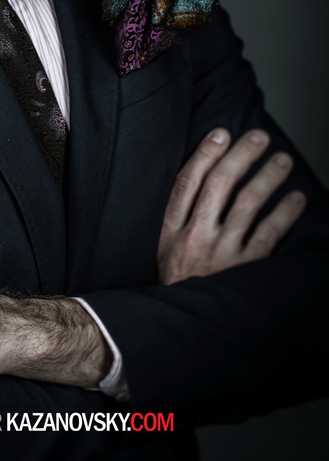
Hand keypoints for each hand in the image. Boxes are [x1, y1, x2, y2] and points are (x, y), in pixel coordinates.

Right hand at [158, 128, 306, 284]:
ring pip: (248, 204)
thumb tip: (203, 175)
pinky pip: (269, 234)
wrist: (185, 326)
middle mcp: (194, 238)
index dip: (205, 154)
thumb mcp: (163, 248)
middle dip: (242, 155)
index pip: (188, 181)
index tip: (222, 133)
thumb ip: (178, 216)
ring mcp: (220, 254)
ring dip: (268, 177)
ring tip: (283, 160)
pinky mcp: (244, 270)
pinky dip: (285, 213)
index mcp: (169, 230)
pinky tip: (296, 198)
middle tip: (260, 137)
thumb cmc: (177, 281)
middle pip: (219, 185)